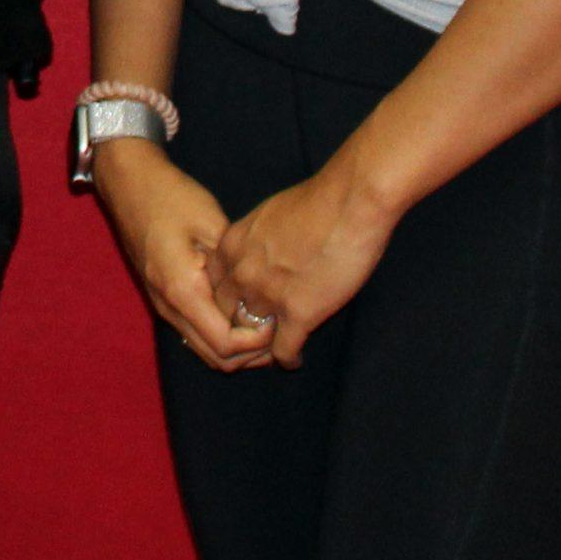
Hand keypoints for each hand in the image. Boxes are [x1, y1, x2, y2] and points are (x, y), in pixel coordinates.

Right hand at [91, 140, 276, 372]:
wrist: (128, 181)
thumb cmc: (170, 196)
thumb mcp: (211, 224)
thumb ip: (234, 268)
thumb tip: (261, 297)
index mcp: (182, 291)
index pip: (226, 343)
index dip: (258, 342)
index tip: (279, 320)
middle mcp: (169, 308)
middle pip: (216, 358)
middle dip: (251, 354)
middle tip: (280, 331)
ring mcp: (162, 305)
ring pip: (204, 349)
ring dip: (236, 348)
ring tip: (264, 325)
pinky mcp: (162, 297)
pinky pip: (195, 332)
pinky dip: (220, 335)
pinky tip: (239, 313)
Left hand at [206, 160, 398, 367]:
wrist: (349, 202)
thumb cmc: (316, 201)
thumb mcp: (267, 216)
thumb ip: (255, 241)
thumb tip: (258, 254)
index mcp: (232, 244)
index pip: (211, 284)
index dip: (224, 299)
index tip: (237, 308)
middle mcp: (242, 272)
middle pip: (225, 313)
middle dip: (237, 326)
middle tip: (251, 338)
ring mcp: (268, 295)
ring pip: (252, 336)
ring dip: (262, 346)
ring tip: (272, 351)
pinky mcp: (299, 313)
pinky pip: (283, 350)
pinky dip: (288, 358)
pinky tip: (295, 358)